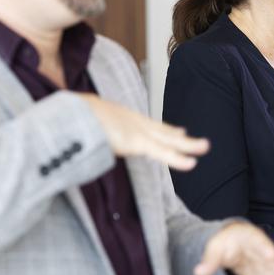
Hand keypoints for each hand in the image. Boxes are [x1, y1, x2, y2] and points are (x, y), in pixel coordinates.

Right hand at [80, 94, 208, 170]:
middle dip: (179, 137)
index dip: (165, 130)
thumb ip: (85, 127)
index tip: (179, 132)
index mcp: (121, 117)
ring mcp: (136, 130)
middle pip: (162, 131)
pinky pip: (161, 152)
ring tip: (204, 147)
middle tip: (196, 141)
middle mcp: (133, 121)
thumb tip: (75, 129)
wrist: (69, 111)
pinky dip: (176, 158)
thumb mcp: (80, 120)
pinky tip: (190, 163)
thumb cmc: (70, 115)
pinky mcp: (136, 141)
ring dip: (186, 146)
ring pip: (167, 141)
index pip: (149, 126)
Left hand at [194, 222, 273, 274]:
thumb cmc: (224, 242)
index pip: (258, 242)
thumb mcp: (215, 247)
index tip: (272, 256)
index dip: (265, 249)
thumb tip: (198, 272)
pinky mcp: (266, 274)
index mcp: (249, 237)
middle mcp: (261, 248)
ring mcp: (265, 262)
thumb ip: (209, 260)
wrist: (231, 244)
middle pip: (272, 258)